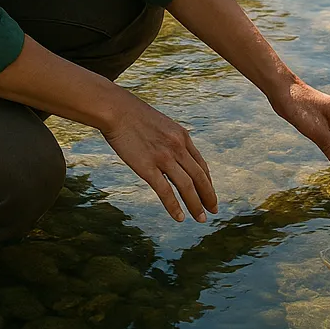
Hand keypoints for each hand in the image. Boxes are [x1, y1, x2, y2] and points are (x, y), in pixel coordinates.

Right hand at [101, 92, 217, 222]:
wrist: (116, 109)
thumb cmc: (134, 115)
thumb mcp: (161, 124)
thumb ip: (170, 139)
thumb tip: (173, 154)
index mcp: (182, 136)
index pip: (201, 164)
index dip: (208, 182)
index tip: (210, 194)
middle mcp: (177, 147)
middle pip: (199, 177)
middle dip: (208, 196)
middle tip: (213, 211)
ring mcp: (163, 157)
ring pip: (187, 186)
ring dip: (196, 205)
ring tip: (200, 219)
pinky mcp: (147, 166)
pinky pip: (165, 191)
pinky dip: (174, 206)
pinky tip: (179, 217)